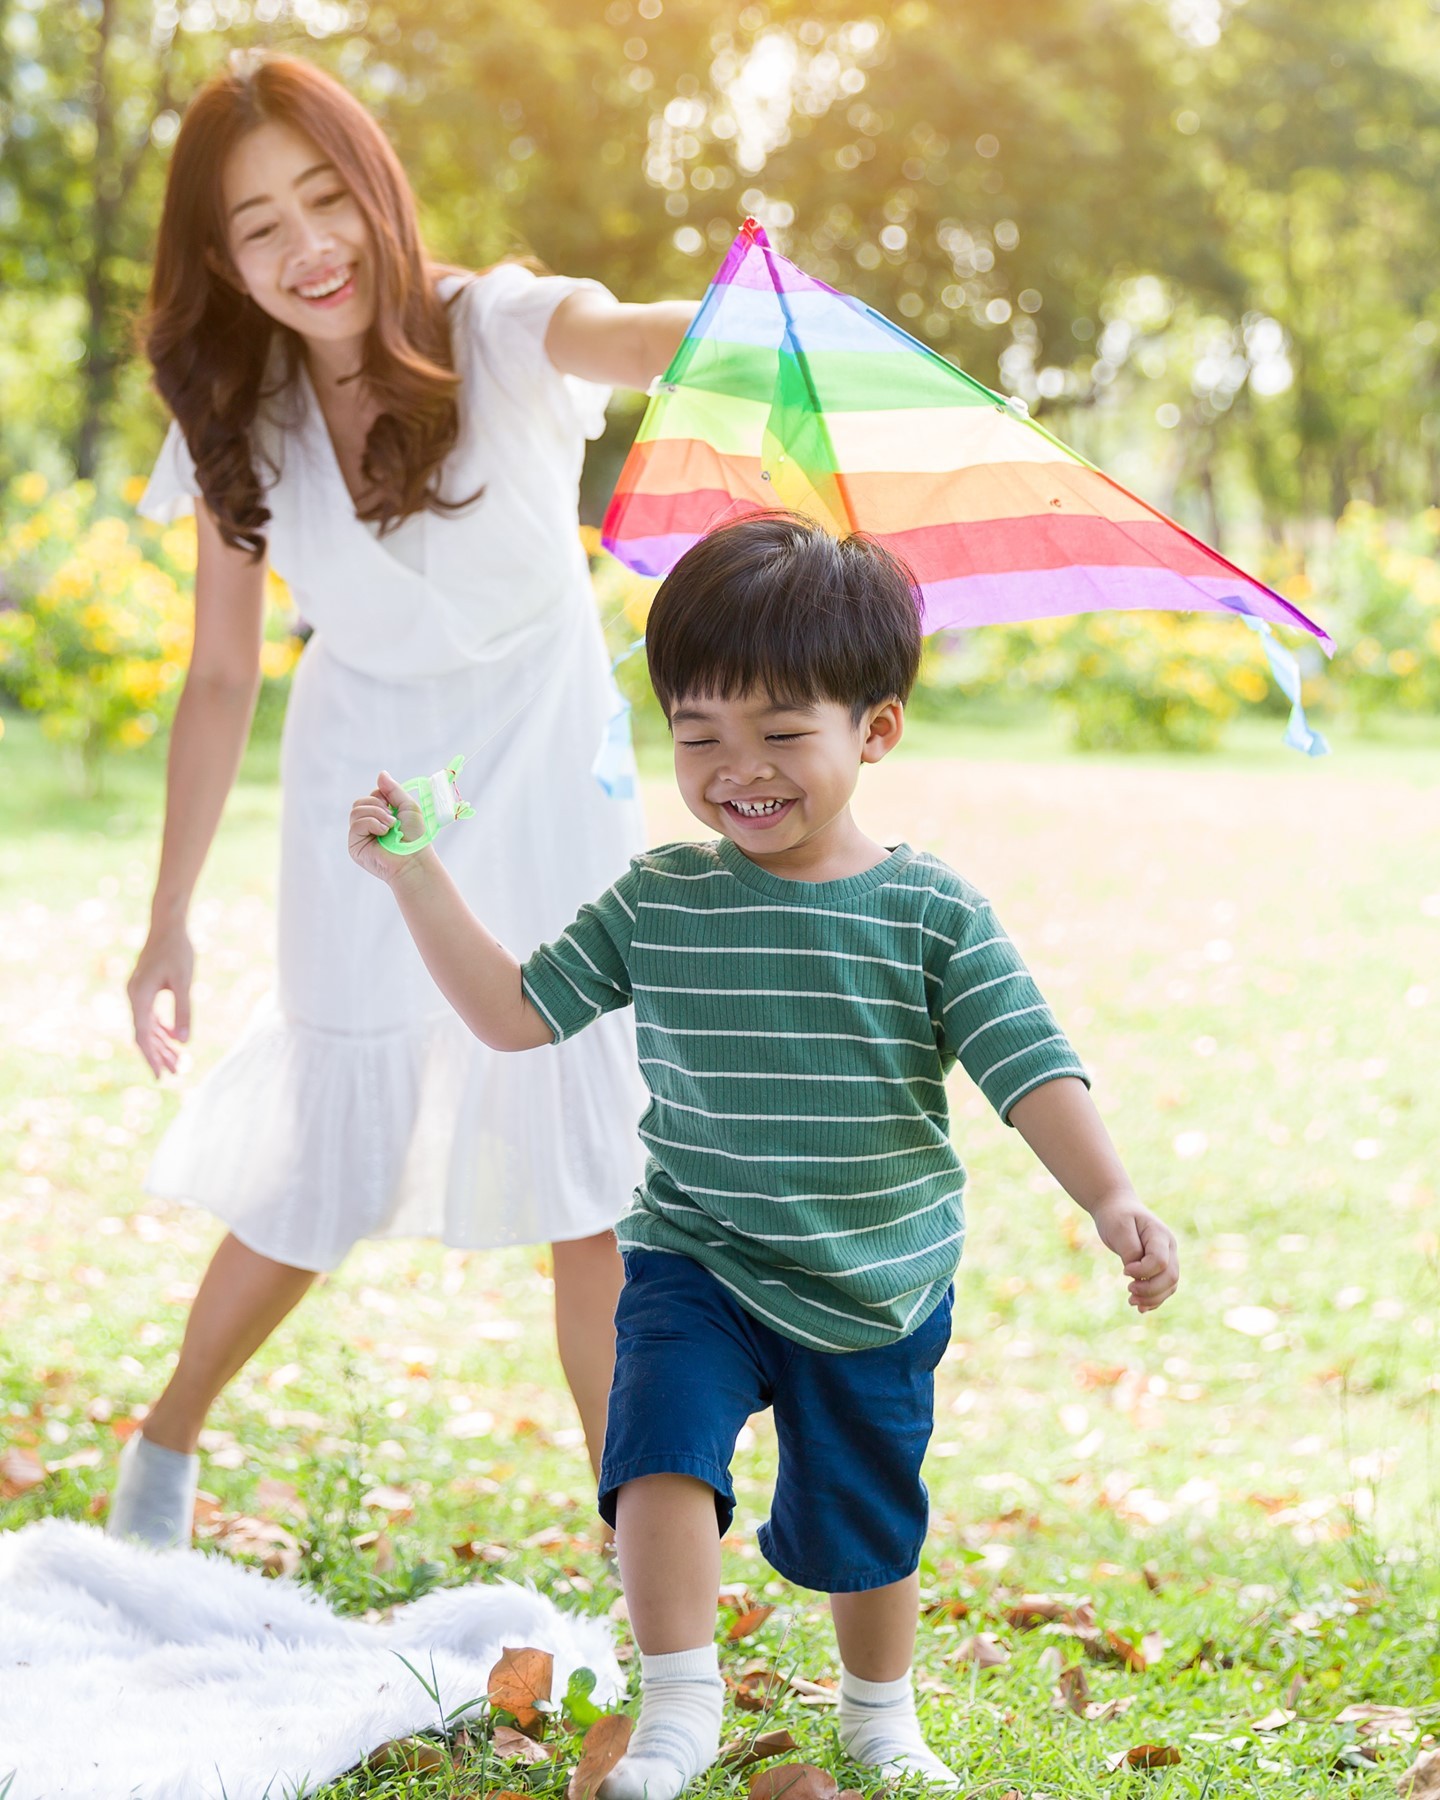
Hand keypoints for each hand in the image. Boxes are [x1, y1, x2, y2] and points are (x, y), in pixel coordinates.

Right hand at [127, 921, 194, 1077]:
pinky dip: (162, 1028)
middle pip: (144, 1034)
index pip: (142, 1036)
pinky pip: (151, 1015)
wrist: (167, 924)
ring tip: (177, 1062)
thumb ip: (183, 1011)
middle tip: (175, 1074)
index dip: (152, 1057)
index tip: (161, 1076)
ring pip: (148, 1026)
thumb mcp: (184, 982)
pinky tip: (173, 1039)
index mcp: (139, 997)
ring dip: (161, 1044)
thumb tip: (184, 1042)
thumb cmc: (177, 950)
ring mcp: (138, 992)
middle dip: (159, 1055)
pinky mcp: (145, 987)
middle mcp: (134, 996)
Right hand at [348, 770, 430, 883]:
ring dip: (376, 814)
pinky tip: (382, 832)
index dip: (382, 797)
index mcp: (380, 815)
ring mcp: (361, 835)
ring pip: (356, 811)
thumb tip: (381, 773)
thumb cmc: (415, 836)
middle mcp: (369, 825)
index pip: (372, 796)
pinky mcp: (355, 845)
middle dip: (377, 805)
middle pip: (360, 802)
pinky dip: (371, 824)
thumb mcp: (407, 806)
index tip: (394, 807)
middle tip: (392, 818)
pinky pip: (355, 824)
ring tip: (389, 826)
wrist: (414, 858)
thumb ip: (393, 790)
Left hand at [1089, 1194, 1178, 1311]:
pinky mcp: (1161, 1267)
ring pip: (1170, 1285)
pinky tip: (1140, 1307)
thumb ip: (1130, 1250)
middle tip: (1128, 1290)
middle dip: (1150, 1290)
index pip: (1160, 1261)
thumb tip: (1136, 1275)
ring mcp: (1168, 1257)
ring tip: (1131, 1302)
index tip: (1124, 1270)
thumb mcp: (1119, 1228)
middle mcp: (1169, 1247)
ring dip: (1153, 1298)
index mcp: (1160, 1234)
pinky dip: (1155, 1300)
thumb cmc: (1116, 1216)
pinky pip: (1165, 1288)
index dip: (1143, 1272)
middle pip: (1170, 1276)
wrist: (1117, 1208)